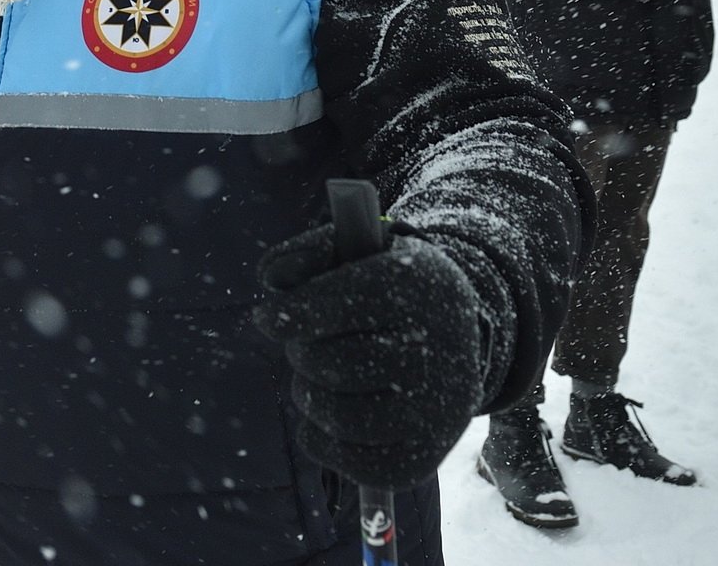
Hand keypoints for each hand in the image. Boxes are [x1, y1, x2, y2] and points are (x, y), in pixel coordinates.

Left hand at [254, 224, 482, 487]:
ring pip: (340, 418)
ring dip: (309, 396)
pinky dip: (323, 439)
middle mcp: (443, 348)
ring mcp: (440, 410)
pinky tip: (328, 411)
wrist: (452, 337)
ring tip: (317, 377)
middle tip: (305, 347)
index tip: (265, 319)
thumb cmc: (383, 289)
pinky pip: (355, 465)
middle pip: (333, 365)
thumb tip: (271, 277)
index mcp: (420, 284)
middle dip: (302, 355)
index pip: (341, 304)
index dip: (291, 314)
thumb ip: (309, 254)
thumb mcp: (354, 253)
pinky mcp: (426, 458)